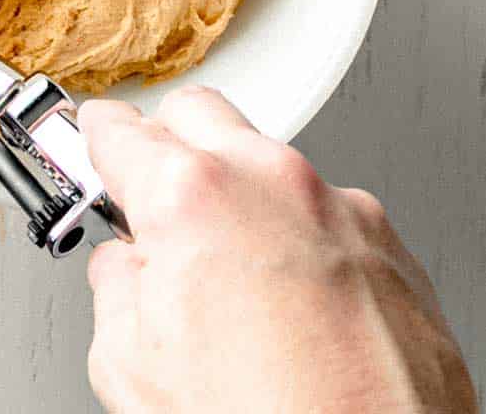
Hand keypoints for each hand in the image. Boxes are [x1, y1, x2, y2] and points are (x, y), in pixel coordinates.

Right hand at [81, 88, 476, 413]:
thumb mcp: (132, 370)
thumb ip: (115, 292)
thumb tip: (123, 273)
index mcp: (193, 197)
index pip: (121, 130)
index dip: (96, 137)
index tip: (94, 140)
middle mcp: (270, 182)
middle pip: (199, 115)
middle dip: (169, 146)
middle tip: (153, 202)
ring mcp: (339, 207)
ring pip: (268, 165)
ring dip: (241, 197)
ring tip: (231, 280)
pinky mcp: (391, 245)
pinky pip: (328, 214)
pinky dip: (302, 238)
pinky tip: (293, 306)